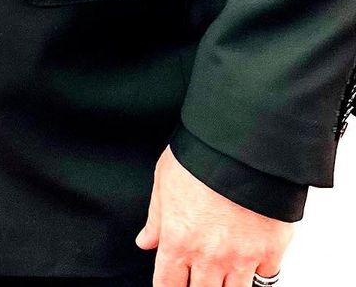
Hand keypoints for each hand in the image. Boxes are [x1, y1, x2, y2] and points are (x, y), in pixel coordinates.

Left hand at [135, 144, 292, 285]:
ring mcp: (242, 257)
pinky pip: (266, 277)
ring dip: (228, 285)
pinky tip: (252, 262)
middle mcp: (210, 256)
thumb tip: (146, 241)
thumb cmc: (202, 155)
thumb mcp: (164, 181)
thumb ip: (156, 218)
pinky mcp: (271, 251)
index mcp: (179, 240)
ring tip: (223, 273)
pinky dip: (259, 272)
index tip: (171, 285)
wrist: (244, 144)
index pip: (168, 285)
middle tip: (199, 277)